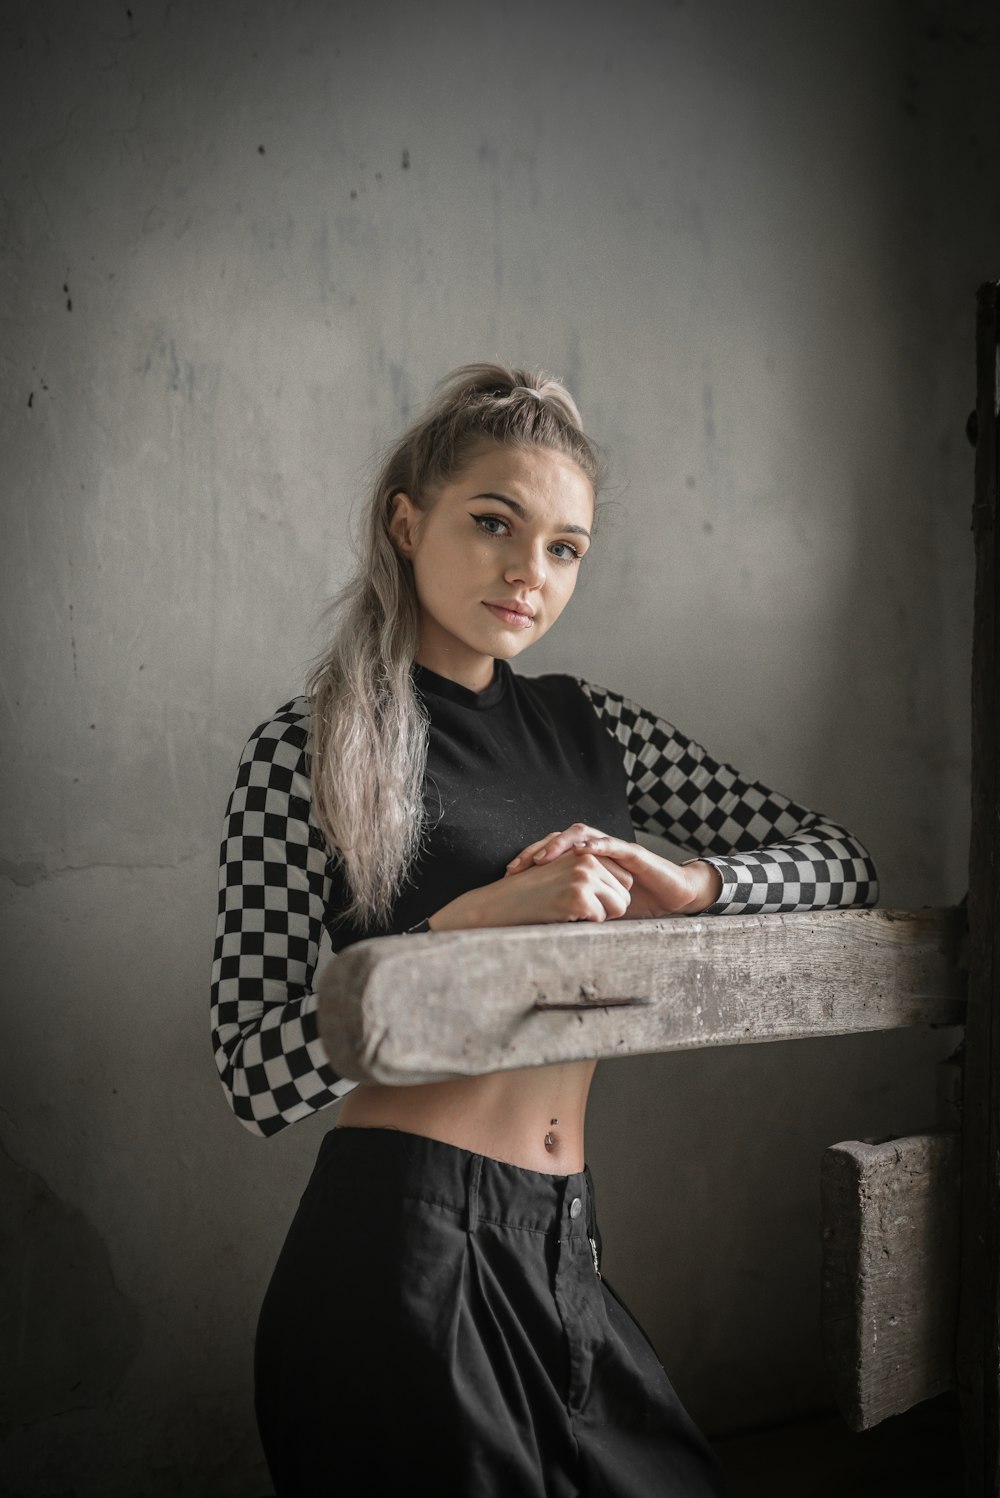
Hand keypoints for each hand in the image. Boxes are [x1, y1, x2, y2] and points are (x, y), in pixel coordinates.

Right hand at [427, 847, 632, 930]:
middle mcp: (587, 859)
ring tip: (571, 912)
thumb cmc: (530, 894)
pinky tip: (563, 916)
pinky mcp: (578, 896)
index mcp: (584, 852)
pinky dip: (586, 924)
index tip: (587, 900)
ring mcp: (584, 877)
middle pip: (625, 892)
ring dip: (600, 916)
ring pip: (619, 906)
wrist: (501, 904)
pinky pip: (602, 919)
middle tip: (579, 909)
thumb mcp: (562, 872)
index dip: (610, 895)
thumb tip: (625, 889)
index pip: (624, 877)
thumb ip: (589, 872)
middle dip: (610, 907)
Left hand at [505, 823, 721, 918]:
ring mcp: (614, 848)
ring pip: (583, 834)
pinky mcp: (633, 854)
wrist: (672, 896)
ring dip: (560, 844)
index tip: (509, 874)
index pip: (553, 851)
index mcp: (586, 861)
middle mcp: (597, 849)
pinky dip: (596, 845)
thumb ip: (576, 911)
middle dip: (536, 849)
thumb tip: (543, 930)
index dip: (530, 859)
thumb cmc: (636, 904)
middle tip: (516, 865)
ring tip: (543, 857)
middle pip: (561, 838)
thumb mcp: (598, 909)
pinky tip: (582, 849)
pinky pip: (613, 844)